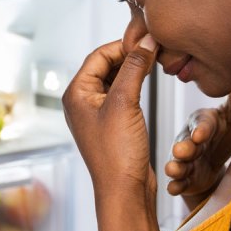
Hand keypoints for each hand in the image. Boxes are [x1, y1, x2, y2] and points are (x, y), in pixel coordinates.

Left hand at [62, 35, 158, 200]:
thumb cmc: (116, 155)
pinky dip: (136, 85)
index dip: (123, 44)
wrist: (124, 191)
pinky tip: (149, 82)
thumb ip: (134, 68)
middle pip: (106, 65)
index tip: (147, 39)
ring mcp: (97, 113)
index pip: (98, 55)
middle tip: (154, 48)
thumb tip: (146, 42)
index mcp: (76, 94)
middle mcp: (83, 102)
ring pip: (116, 79)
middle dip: (129, 55)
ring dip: (134, 69)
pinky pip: (123, 95)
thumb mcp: (125, 103)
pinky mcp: (113, 124)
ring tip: (155, 62)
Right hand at [164, 77, 230, 198]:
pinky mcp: (183, 179)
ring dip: (175, 167)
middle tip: (182, 151)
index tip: (201, 135)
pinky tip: (174, 189)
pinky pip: (177, 182)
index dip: (201, 130)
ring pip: (177, 162)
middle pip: (185, 143)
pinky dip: (175, 186)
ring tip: (174, 170)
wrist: (212, 163)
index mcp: (201, 124)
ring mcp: (183, 160)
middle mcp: (187, 140)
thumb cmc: (221, 136)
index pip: (201, 124)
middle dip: (184, 148)